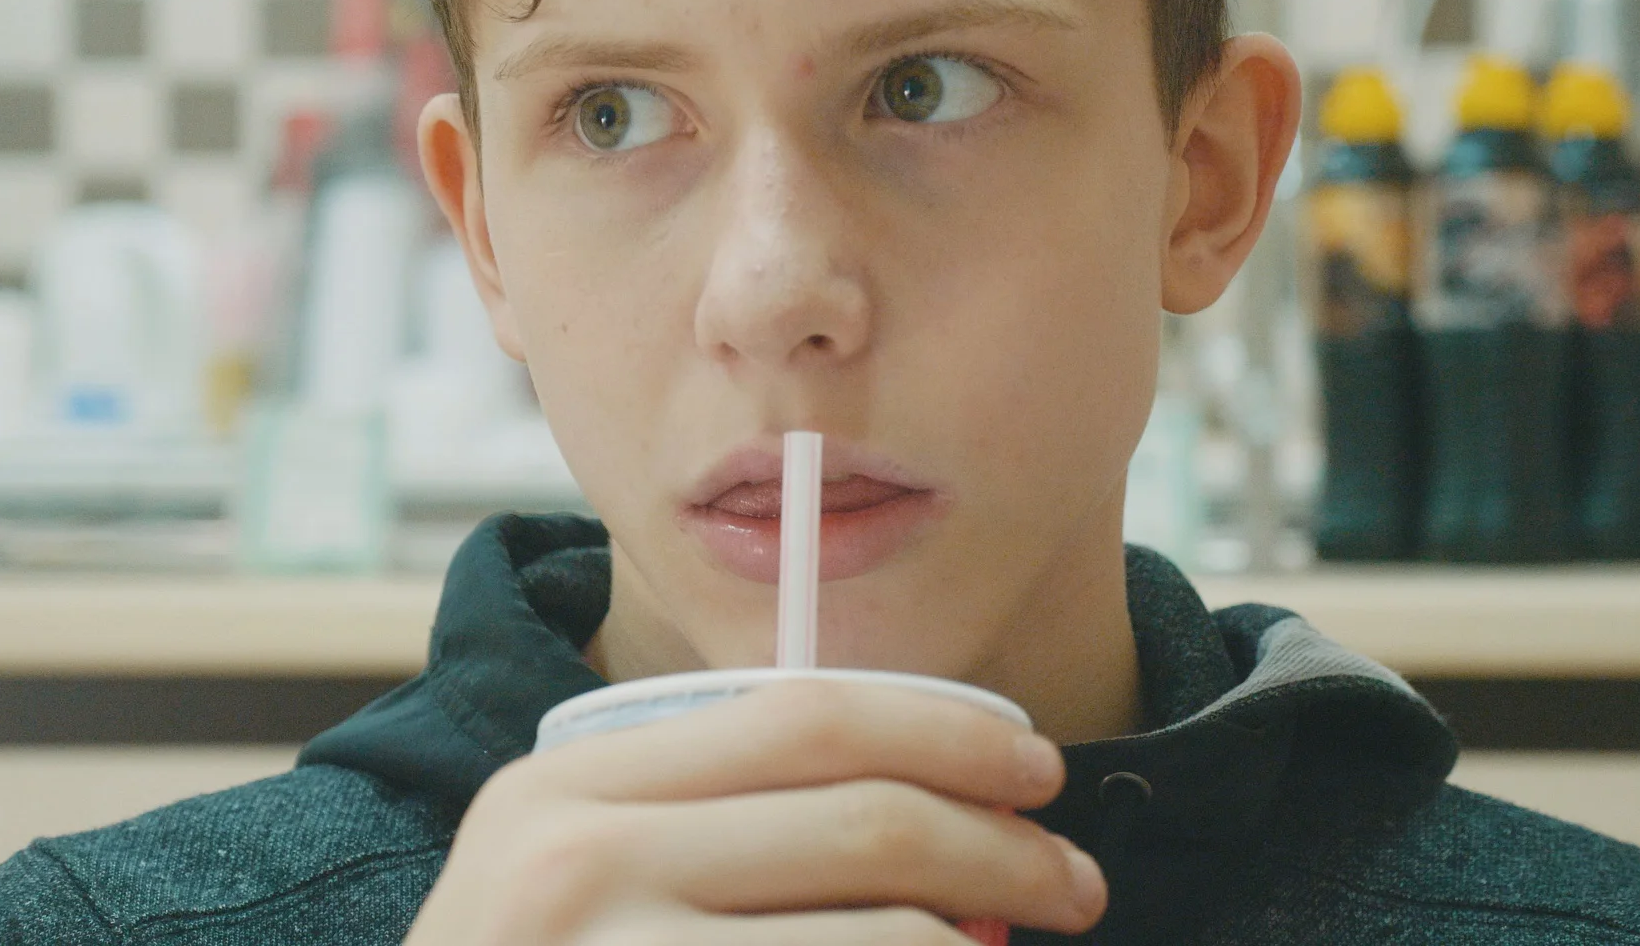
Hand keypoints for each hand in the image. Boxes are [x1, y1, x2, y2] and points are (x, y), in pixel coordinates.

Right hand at [405, 678, 1106, 944]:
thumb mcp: (567, 878)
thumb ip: (703, 821)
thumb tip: (928, 801)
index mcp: (563, 789)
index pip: (803, 715)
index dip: (947, 732)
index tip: (1036, 770)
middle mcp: (577, 869)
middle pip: (866, 823)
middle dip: (1007, 848)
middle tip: (1076, 881)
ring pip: (890, 942)